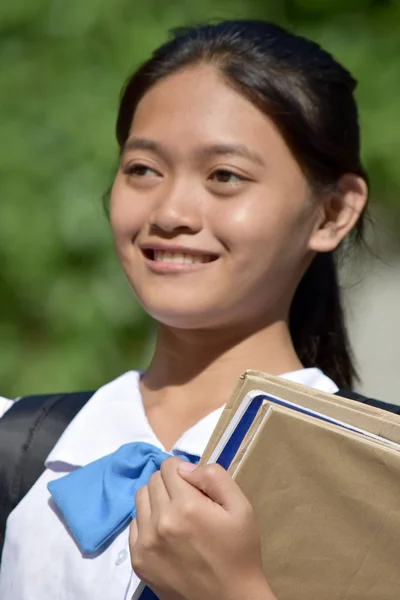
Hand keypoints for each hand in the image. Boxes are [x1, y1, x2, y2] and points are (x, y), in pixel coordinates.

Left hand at [129, 458, 276, 599]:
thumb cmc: (239, 551)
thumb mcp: (241, 507)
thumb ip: (214, 477)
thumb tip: (186, 468)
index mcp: (186, 506)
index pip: (169, 466)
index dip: (184, 471)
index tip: (196, 486)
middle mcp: (160, 522)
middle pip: (153, 480)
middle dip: (170, 483)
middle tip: (188, 501)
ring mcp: (145, 543)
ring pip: (140, 498)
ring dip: (156, 500)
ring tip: (176, 515)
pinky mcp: (138, 560)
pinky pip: (134, 524)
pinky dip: (147, 522)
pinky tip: (166, 533)